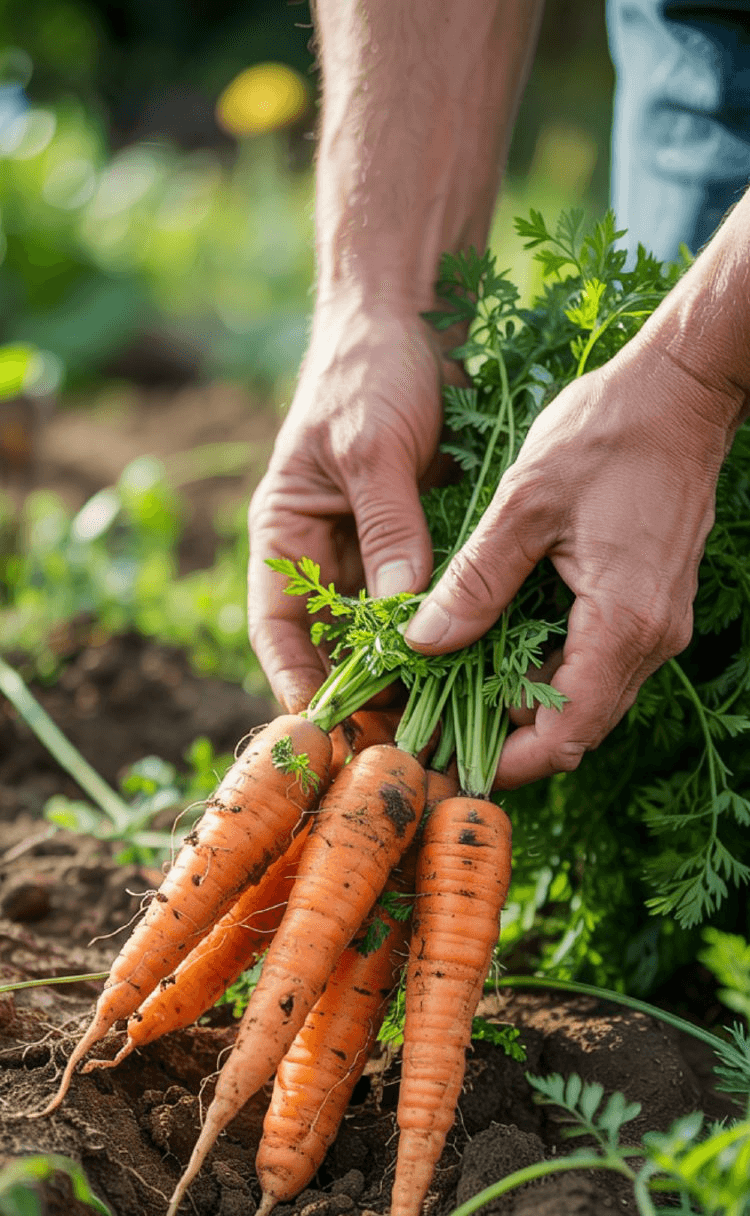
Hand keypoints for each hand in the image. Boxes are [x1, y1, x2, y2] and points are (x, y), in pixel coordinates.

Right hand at [248, 297, 450, 711]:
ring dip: (415, 678)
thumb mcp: (371, 447)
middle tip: (402, 744)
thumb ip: (388, 526)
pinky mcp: (428, 547)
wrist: (415, 318)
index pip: (279, 629)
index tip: (326, 728)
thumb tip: (403, 609)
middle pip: (338, 648)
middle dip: (366, 697)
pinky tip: (482, 673)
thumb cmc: (368, 371)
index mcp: (287, 537)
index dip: (297, 681)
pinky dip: (454, 637)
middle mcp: (330, 557)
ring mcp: (381, 555)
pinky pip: (437, 605)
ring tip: (446, 724)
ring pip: (390, 637)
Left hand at [405, 340, 733, 785]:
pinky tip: (493, 649)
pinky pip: (595, 664)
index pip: (564, 737)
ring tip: (450, 693)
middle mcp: (649, 640)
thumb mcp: (524, 503)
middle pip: (576, 730)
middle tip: (434, 731)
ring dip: (523, 706)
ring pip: (585, 699)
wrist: (683, 391)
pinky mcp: (649, 607)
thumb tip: (422, 642)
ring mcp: (655, 626)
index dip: (505, 762)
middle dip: (506, 741)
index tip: (445, 759)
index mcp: (621, 624)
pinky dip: (545, 671)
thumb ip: (475, 581)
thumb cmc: (608, 432)